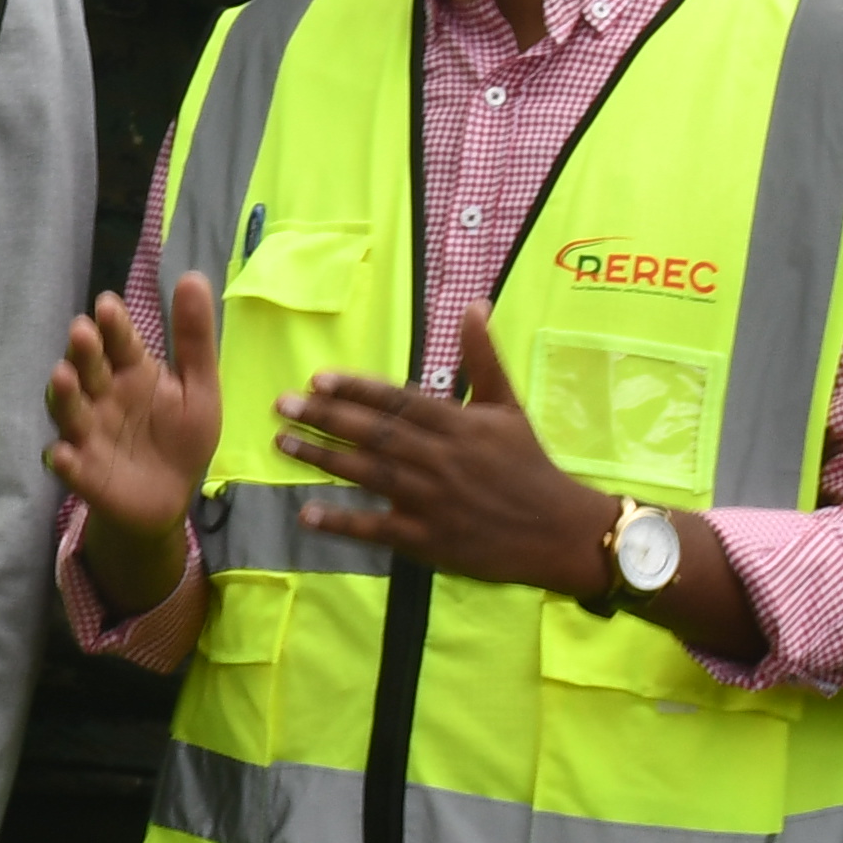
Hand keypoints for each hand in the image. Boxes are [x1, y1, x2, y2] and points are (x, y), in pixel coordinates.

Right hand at [45, 274, 220, 619]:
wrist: (168, 498)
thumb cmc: (180, 437)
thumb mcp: (198, 387)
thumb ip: (193, 338)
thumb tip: (193, 276)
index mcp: (131, 372)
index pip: (120, 342)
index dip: (113, 325)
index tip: (108, 305)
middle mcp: (102, 397)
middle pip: (88, 369)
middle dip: (83, 351)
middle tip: (82, 331)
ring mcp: (88, 433)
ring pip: (69, 409)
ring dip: (63, 394)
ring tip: (62, 377)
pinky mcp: (83, 471)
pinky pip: (68, 463)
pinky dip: (62, 459)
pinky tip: (61, 454)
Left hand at [278, 307, 766, 659]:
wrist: (560, 530)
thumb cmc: (528, 464)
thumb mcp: (508, 406)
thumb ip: (483, 357)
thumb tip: (474, 304)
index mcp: (458, 425)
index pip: (398, 401)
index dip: (357, 389)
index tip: (318, 379)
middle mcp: (441, 459)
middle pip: (375, 434)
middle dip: (325, 418)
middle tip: (282, 405)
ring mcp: (432, 500)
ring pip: (368, 475)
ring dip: (323, 459)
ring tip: (283, 444)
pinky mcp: (429, 538)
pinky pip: (377, 528)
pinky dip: (341, 522)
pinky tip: (306, 514)